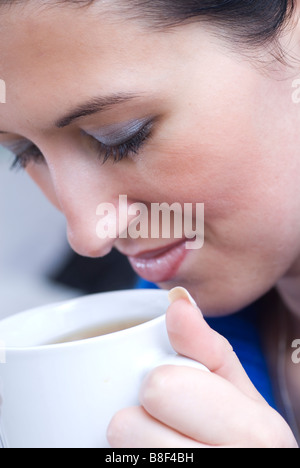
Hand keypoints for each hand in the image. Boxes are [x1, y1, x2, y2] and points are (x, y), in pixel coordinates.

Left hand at [107, 292, 297, 447]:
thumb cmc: (241, 441)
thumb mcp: (237, 393)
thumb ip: (207, 347)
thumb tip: (178, 301)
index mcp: (256, 432)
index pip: (161, 387)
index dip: (156, 386)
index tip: (170, 394)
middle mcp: (236, 465)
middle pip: (128, 428)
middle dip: (137, 422)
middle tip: (162, 428)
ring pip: (120, 454)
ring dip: (129, 452)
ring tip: (160, 450)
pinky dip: (128, 467)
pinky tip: (153, 462)